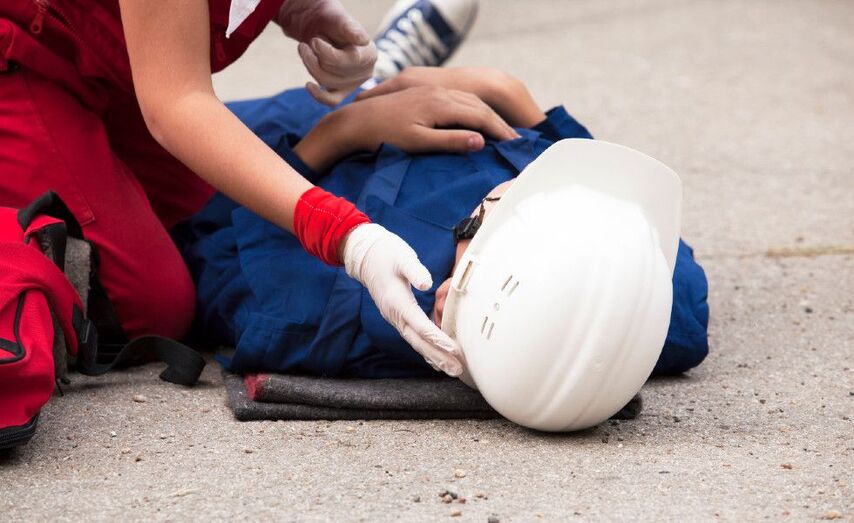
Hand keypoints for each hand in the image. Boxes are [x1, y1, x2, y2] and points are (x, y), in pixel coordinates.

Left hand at [277, 0, 376, 105]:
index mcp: (370, 55)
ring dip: (309, 64)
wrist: (324, 30)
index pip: (347, 60)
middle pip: (335, 71)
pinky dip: (318, 94)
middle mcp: (365, 72)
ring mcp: (353, 84)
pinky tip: (308, 85)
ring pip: (326, 82)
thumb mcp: (340, 20)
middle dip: (315, 56)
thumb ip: (350, 28)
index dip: (325, 51)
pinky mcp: (342, 92)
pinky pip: (331, 100)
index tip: (315, 40)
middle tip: (308, 42)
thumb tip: (363, 40)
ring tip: (304, 49)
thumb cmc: (333, 23)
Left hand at [294, 85, 519, 171]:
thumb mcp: (419, 143)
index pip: (480, 117)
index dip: (499, 131)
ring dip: (487, 114)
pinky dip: (473, 108)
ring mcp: (432, 91)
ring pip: (469, 99)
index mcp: (441, 105)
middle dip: (498, 122)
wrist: (357, 119)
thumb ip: (450, 141)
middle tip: (514, 141)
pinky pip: (458, 97)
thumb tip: (480, 142)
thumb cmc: (385, 135)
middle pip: (478, 106)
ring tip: (500, 131)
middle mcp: (440, 93)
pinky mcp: (425, 93)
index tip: (513, 145)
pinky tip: (474, 118)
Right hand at [342, 223, 463, 376]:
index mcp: (397, 301)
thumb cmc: (386, 253)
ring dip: (433, 357)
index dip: (437, 338)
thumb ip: (415, 270)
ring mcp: (394, 317)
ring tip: (451, 369)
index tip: (454, 349)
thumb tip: (427, 283)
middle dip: (438, 356)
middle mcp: (394, 314)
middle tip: (457, 370)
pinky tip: (435, 359)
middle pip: (418, 341)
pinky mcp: (397, 315)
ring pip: (415, 342)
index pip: (420, 325)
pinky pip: (412, 337)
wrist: (365, 254)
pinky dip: (425, 349)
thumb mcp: (402, 257)